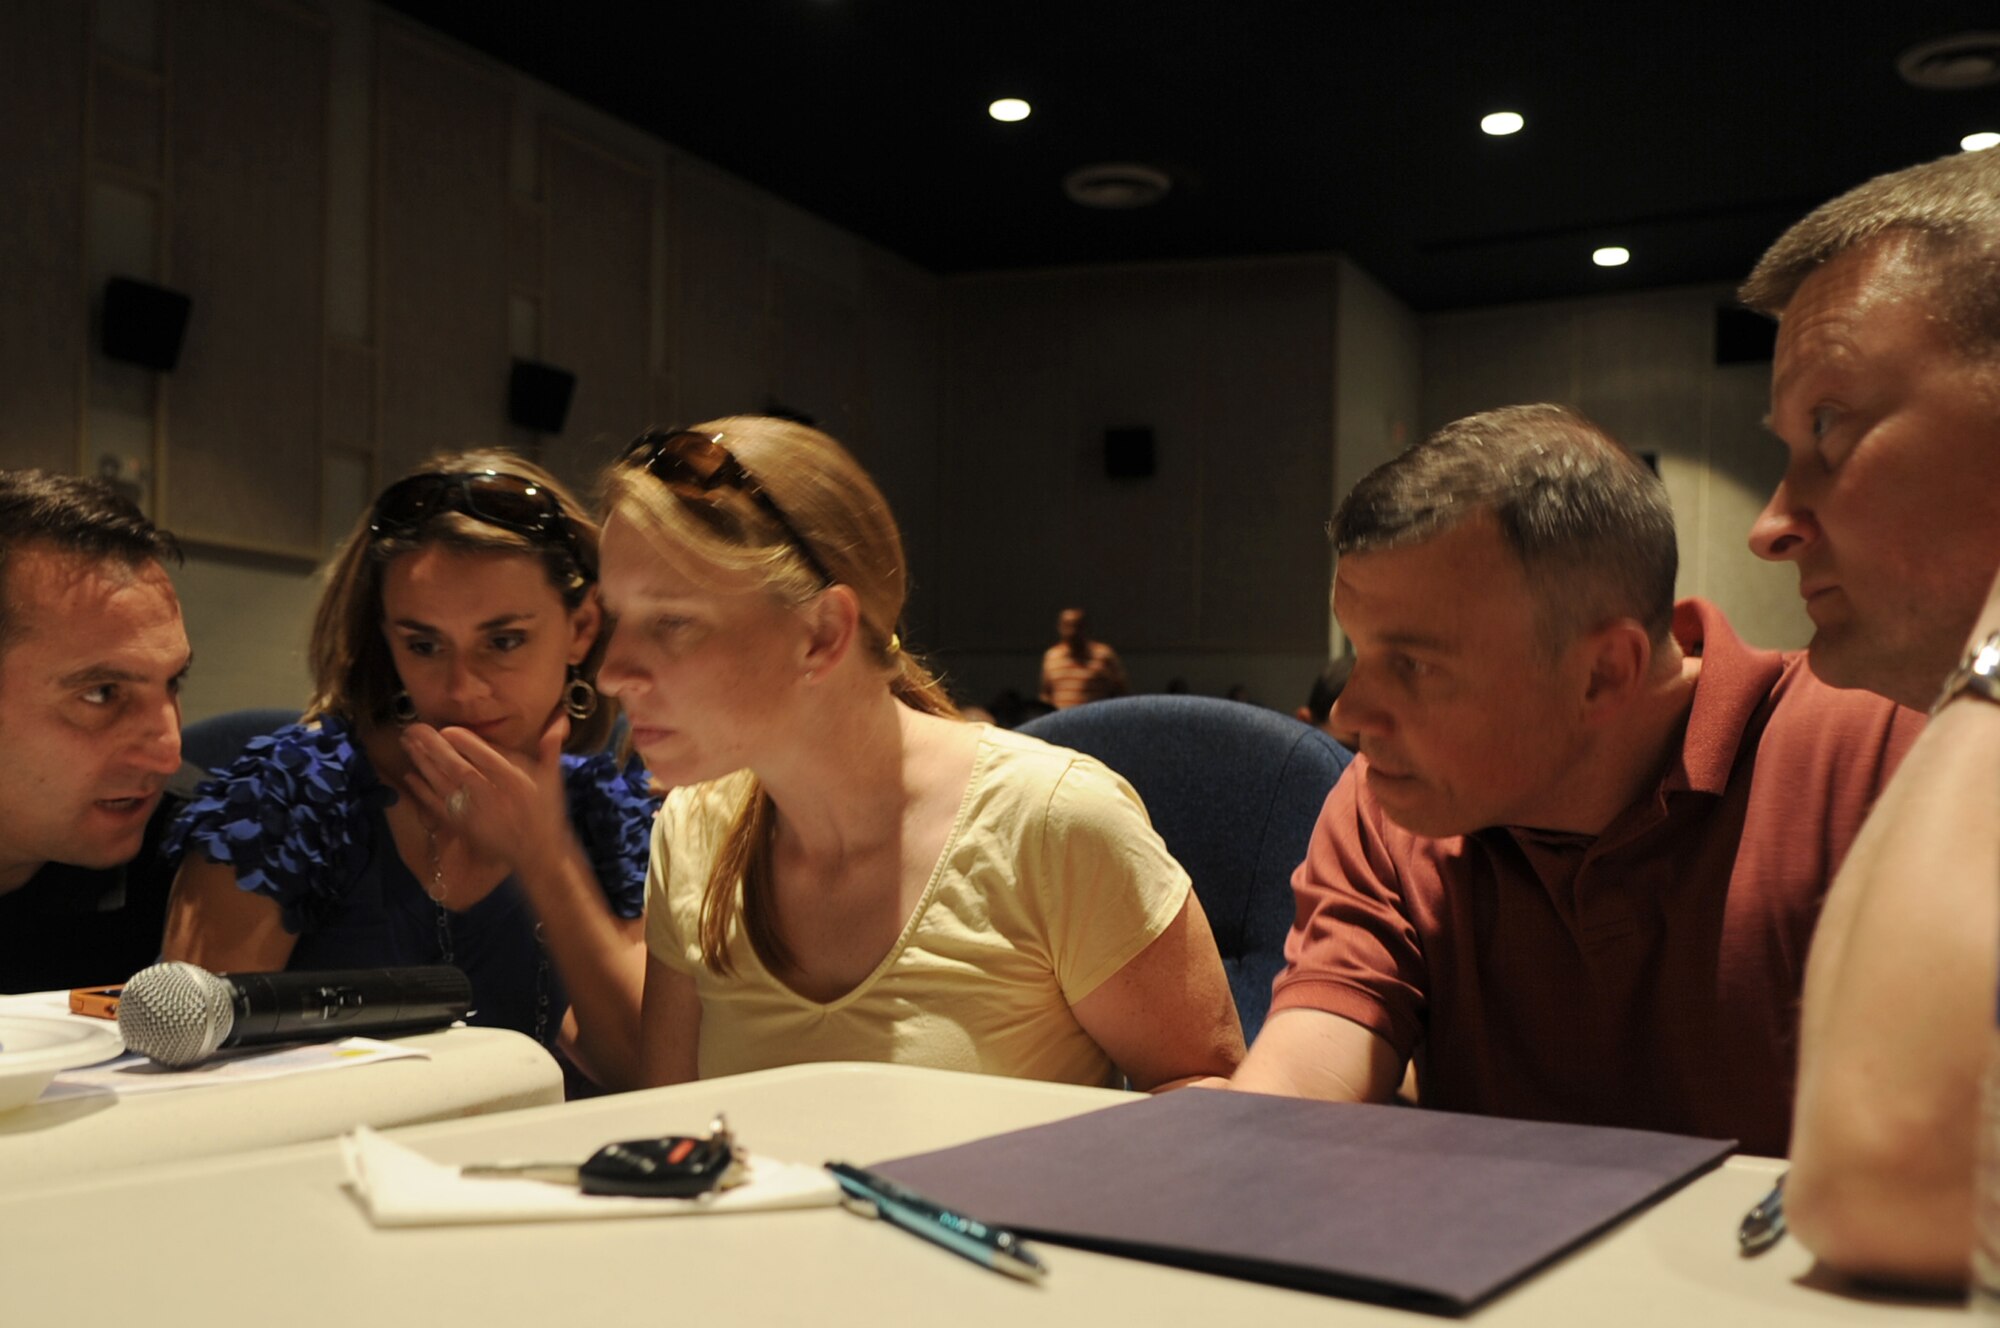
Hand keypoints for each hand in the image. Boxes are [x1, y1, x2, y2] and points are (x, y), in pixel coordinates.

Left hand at [401, 710, 573, 874]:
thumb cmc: (545, 811)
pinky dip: (422, 791)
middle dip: (433, 747)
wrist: (537, 852)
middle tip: (414, 729)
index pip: (486, 756)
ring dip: (423, 763)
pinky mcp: (462, 826)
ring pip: (443, 784)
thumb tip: (561, 715)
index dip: (464, 742)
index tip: (446, 729)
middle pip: (458, 767)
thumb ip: (551, 745)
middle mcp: (492, 795)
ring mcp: (474, 812)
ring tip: (407, 743)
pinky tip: (409, 776)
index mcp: (515, 780)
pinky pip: (437, 806)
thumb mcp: (553, 777)